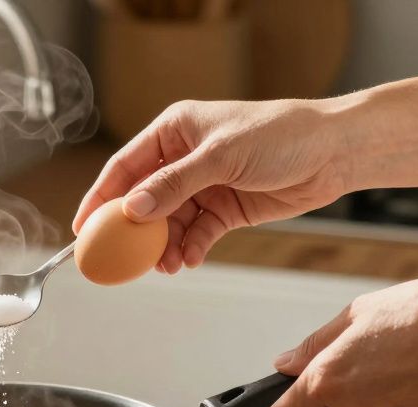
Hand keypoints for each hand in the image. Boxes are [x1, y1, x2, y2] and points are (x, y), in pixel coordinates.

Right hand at [74, 99, 351, 273]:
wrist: (334, 152)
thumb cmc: (281, 135)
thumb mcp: (220, 157)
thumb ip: (174, 185)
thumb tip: (132, 210)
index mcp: (174, 131)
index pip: (125, 167)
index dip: (101, 197)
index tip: (83, 228)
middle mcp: (184, 158)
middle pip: (144, 201)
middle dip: (135, 232)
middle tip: (123, 259)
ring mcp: (204, 185)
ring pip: (170, 223)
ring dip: (165, 246)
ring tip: (165, 265)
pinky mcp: (225, 208)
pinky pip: (197, 233)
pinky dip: (191, 248)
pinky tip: (189, 260)